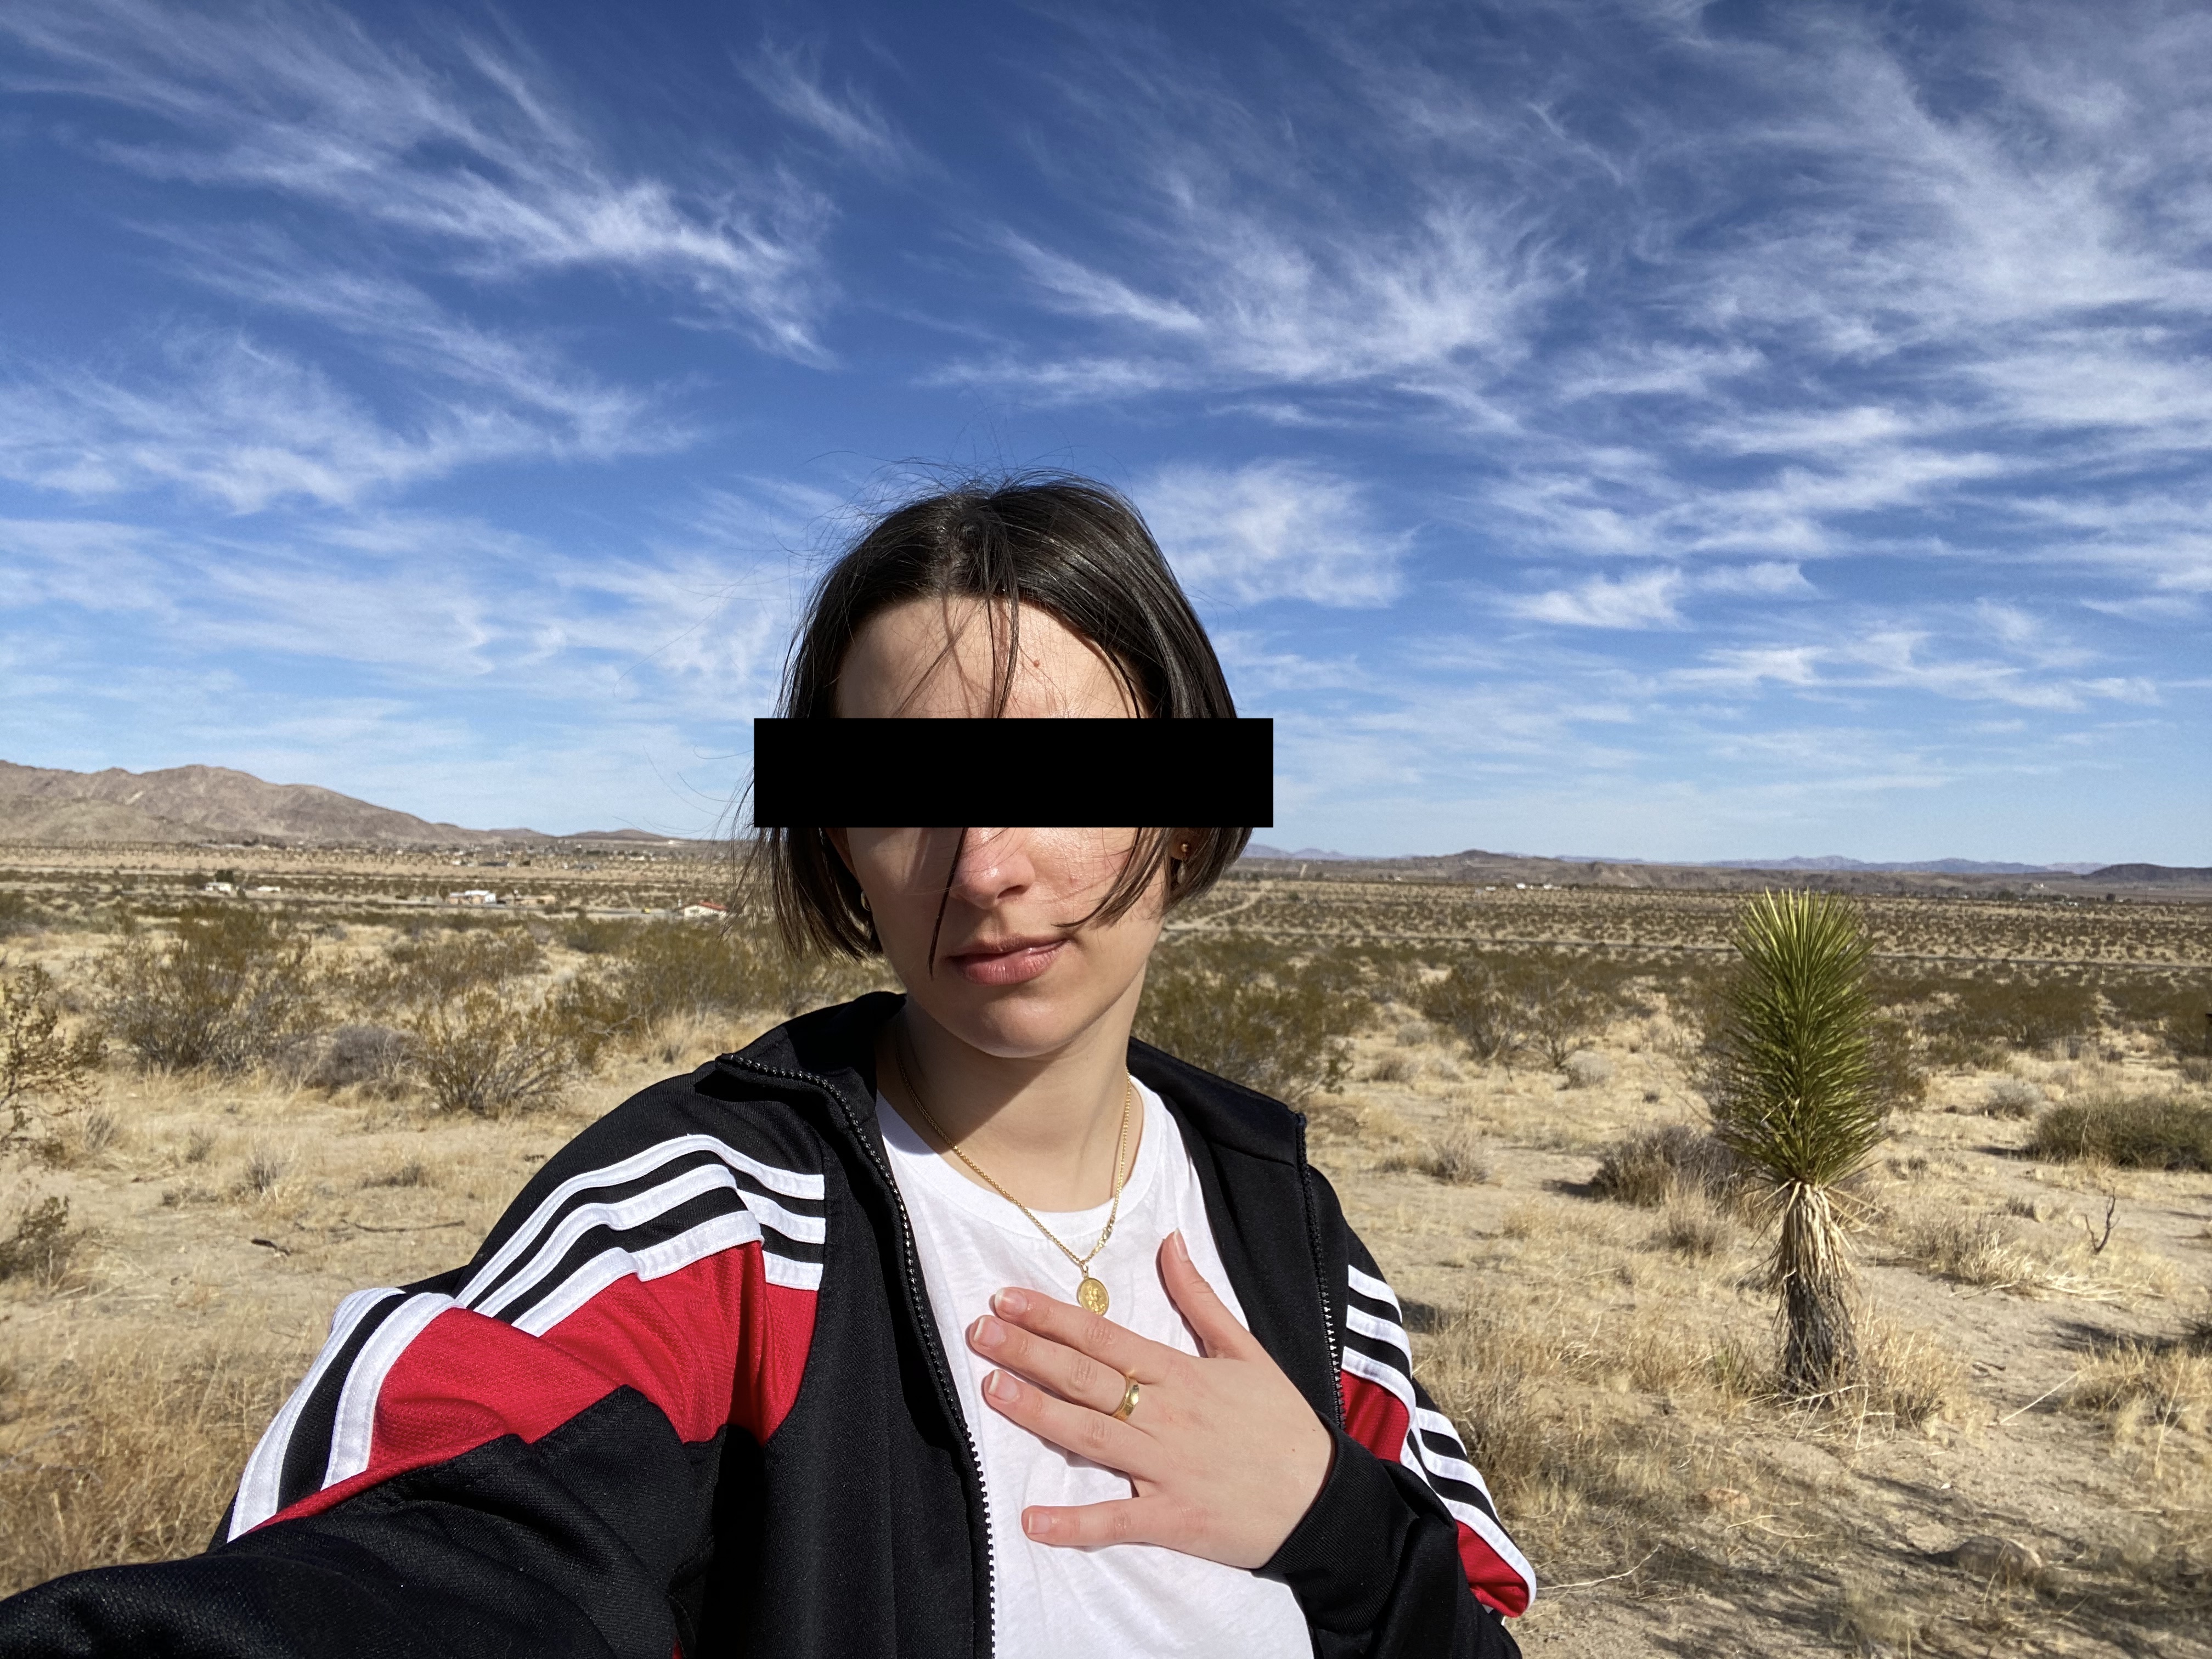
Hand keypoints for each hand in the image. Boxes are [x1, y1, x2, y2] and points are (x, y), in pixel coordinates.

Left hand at [965, 1230, 1334, 1568]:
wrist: (1324, 1498)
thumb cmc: (1282, 1423)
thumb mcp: (1246, 1351)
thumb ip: (1200, 1299)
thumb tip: (1170, 1241)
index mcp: (1182, 1374)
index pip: (1105, 1338)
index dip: (1052, 1317)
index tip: (1006, 1300)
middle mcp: (1168, 1416)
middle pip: (1088, 1379)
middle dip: (1030, 1353)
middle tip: (979, 1333)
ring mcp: (1168, 1469)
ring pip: (1093, 1437)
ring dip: (1039, 1414)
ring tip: (992, 1391)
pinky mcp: (1175, 1519)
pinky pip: (1118, 1522)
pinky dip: (1075, 1525)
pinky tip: (1032, 1521)